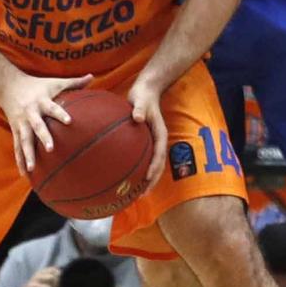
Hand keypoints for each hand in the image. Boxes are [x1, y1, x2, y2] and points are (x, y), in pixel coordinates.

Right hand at [0, 71, 94, 174]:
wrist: (8, 86)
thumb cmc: (38, 85)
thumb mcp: (54, 81)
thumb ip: (74, 82)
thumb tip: (92, 76)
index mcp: (41, 101)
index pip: (52, 108)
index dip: (60, 114)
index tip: (69, 121)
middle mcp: (30, 114)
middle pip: (36, 126)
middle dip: (43, 137)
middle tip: (50, 149)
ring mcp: (21, 124)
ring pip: (24, 140)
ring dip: (28, 154)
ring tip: (32, 168)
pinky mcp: (15, 131)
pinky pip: (17, 147)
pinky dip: (20, 160)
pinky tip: (25, 175)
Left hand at [126, 72, 168, 186]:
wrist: (145, 91)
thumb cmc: (143, 96)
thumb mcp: (141, 101)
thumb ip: (139, 109)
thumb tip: (137, 118)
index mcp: (159, 133)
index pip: (159, 153)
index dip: (154, 167)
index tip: (148, 178)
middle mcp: (157, 141)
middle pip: (158, 165)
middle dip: (152, 181)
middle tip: (142, 195)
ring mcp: (152, 143)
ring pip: (152, 165)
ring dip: (147, 180)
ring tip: (137, 194)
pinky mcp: (145, 143)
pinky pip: (143, 159)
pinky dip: (138, 170)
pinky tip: (126, 178)